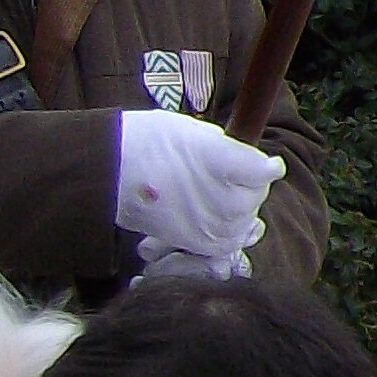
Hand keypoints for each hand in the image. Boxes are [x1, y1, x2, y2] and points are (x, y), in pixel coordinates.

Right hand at [113, 112, 283, 274]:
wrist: (108, 170)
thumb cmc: (150, 143)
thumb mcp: (196, 132)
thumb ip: (230, 152)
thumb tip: (248, 164)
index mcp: (222, 162)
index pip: (265, 172)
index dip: (267, 167)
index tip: (267, 165)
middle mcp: (222, 198)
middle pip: (257, 196)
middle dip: (249, 186)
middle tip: (227, 177)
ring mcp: (212, 224)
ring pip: (246, 220)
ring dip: (239, 209)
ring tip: (214, 194)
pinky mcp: (198, 243)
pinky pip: (229, 241)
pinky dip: (227, 230)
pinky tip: (213, 214)